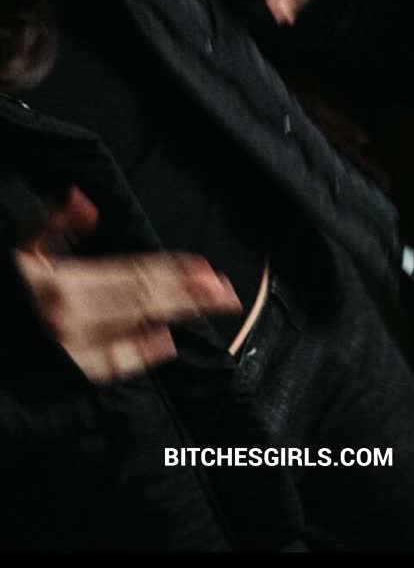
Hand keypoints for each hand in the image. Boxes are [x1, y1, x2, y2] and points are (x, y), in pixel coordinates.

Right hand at [12, 187, 239, 382]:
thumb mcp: (15, 251)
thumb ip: (52, 225)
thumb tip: (85, 199)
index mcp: (63, 288)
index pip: (133, 277)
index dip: (174, 274)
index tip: (210, 270)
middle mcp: (72, 326)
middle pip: (142, 305)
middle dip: (188, 297)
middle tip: (228, 293)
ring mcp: (68, 357)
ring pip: (133, 334)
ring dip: (172, 319)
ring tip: (206, 308)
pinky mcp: (61, 379)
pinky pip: (108, 367)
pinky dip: (139, 356)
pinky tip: (164, 343)